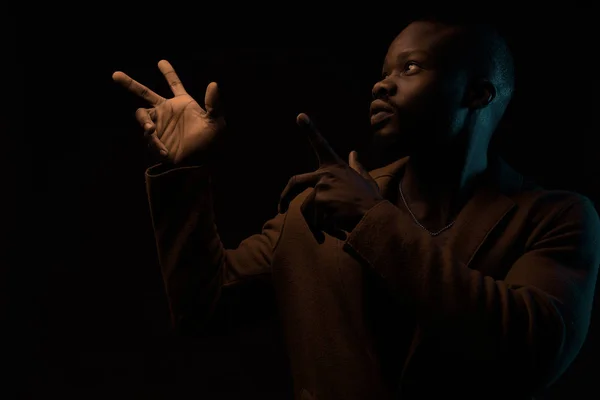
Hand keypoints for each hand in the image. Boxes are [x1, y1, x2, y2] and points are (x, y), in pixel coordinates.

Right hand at [112, 60, 224, 164]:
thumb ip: (214, 104)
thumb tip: (214, 83)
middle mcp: (167, 111)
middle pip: (145, 93)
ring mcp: (159, 124)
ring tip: (150, 130)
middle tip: (115, 74)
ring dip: (145, 123)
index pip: (174, 84)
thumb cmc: (211, 141)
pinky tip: (164, 151)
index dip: (168, 73)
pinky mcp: (155, 139)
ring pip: (141, 116)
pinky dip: (155, 143)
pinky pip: (149, 137)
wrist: (201, 162)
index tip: (161, 61)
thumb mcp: (216, 122)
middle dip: (130, 84)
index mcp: (182, 102)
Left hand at [278, 113, 383, 238]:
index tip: (300, 116)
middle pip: (294, 182)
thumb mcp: (365, 180)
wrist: (374, 217)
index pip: (321, 145)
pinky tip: (339, 230)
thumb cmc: (371, 200)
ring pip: (307, 209)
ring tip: (337, 228)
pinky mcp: (320, 202)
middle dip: (284, 196)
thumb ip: (356, 166)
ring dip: (317, 224)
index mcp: (335, 166)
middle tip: (280, 208)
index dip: (310, 130)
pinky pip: (314, 220)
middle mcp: (325, 174)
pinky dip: (324, 230)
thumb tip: (353, 153)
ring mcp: (321, 187)